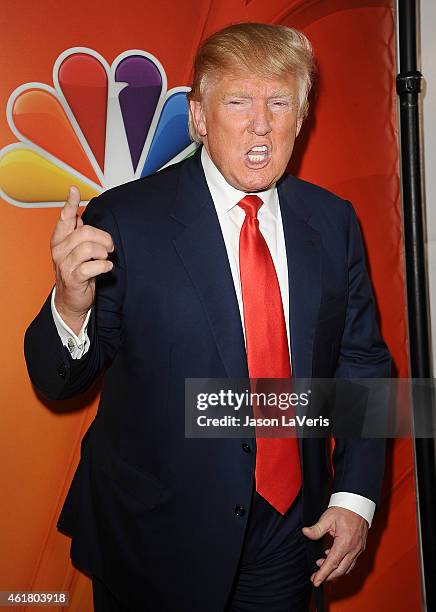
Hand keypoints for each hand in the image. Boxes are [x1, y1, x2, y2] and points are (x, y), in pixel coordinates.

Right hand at [51, 186, 113, 334]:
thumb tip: (78, 214)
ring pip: (89, 248)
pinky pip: (92, 266)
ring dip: (104, 253)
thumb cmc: (76, 272)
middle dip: (104, 238)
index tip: (74, 190)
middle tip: (109, 246)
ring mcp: (65, 264)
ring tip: (105, 258)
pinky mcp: (73, 278)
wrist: (71, 300)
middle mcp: (59, 250)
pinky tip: (106, 268)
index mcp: (60, 240)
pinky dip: (104, 266)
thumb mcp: (74, 250)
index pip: (64, 218)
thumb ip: (75, 233)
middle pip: (85, 232)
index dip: (69, 203)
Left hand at [302, 506, 367, 586]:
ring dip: (334, 571)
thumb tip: (305, 532)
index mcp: (345, 543)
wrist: (358, 504)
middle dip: (327, 576)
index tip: (315, 581)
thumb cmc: (343, 510)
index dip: (323, 574)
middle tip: (315, 578)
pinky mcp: (360, 548)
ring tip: (321, 566)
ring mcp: (358, 549)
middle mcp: (354, 549)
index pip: (332, 563)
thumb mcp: (327, 517)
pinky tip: (330, 557)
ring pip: (347, 568)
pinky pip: (351, 562)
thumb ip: (316, 528)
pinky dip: (341, 564)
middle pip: (340, 570)